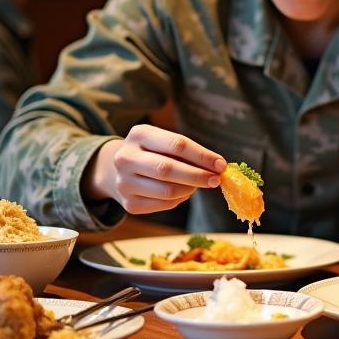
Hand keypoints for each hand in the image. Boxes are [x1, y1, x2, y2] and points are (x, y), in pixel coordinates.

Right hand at [83, 125, 224, 214]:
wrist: (117, 169)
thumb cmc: (153, 152)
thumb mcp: (164, 142)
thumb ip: (188, 152)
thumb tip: (217, 167)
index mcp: (139, 134)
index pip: (177, 144)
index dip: (202, 156)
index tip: (221, 165)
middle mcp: (126, 157)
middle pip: (168, 169)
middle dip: (198, 176)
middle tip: (216, 179)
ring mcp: (124, 182)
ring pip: (167, 190)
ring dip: (190, 189)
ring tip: (198, 184)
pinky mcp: (128, 203)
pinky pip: (163, 204)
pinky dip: (179, 199)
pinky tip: (183, 192)